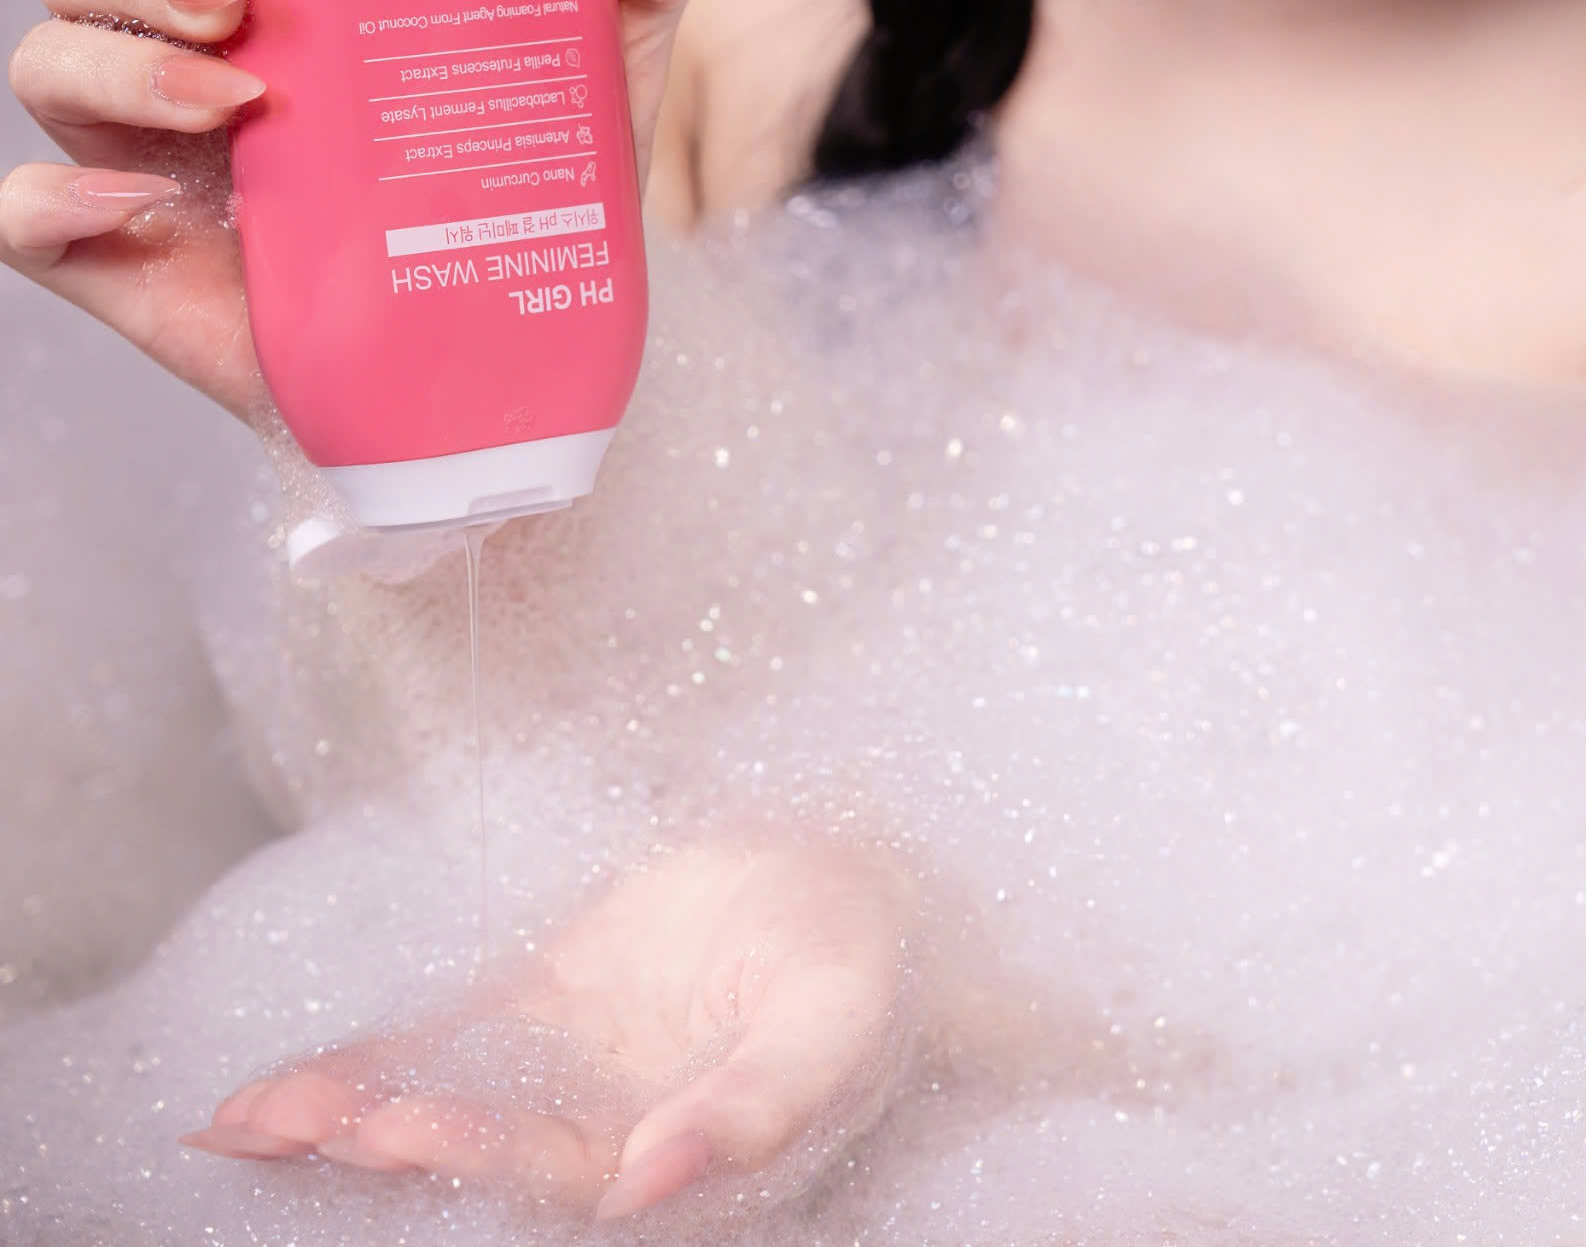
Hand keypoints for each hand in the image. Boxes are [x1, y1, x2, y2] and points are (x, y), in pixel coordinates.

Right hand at [0, 0, 701, 420]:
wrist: (493, 368)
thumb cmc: (518, 195)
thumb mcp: (597, 79)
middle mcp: (189, 54)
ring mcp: (142, 156)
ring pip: (49, 62)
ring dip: (120, 66)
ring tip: (237, 98)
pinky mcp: (125, 263)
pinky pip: (23, 219)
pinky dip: (52, 203)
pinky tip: (135, 207)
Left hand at [181, 838, 916, 1220]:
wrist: (854, 888)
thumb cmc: (859, 961)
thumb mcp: (829, 1024)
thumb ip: (754, 1105)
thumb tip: (649, 1182)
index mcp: (666, 1149)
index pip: (551, 1163)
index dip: (474, 1146)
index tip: (400, 1127)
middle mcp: (599, 1128)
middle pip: (472, 1141)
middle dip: (381, 1133)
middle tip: (293, 1124)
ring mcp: (562, 1066)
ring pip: (436, 1098)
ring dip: (343, 1114)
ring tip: (243, 1124)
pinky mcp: (541, 1004)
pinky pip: (440, 1039)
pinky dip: (362, 1062)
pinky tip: (275, 1093)